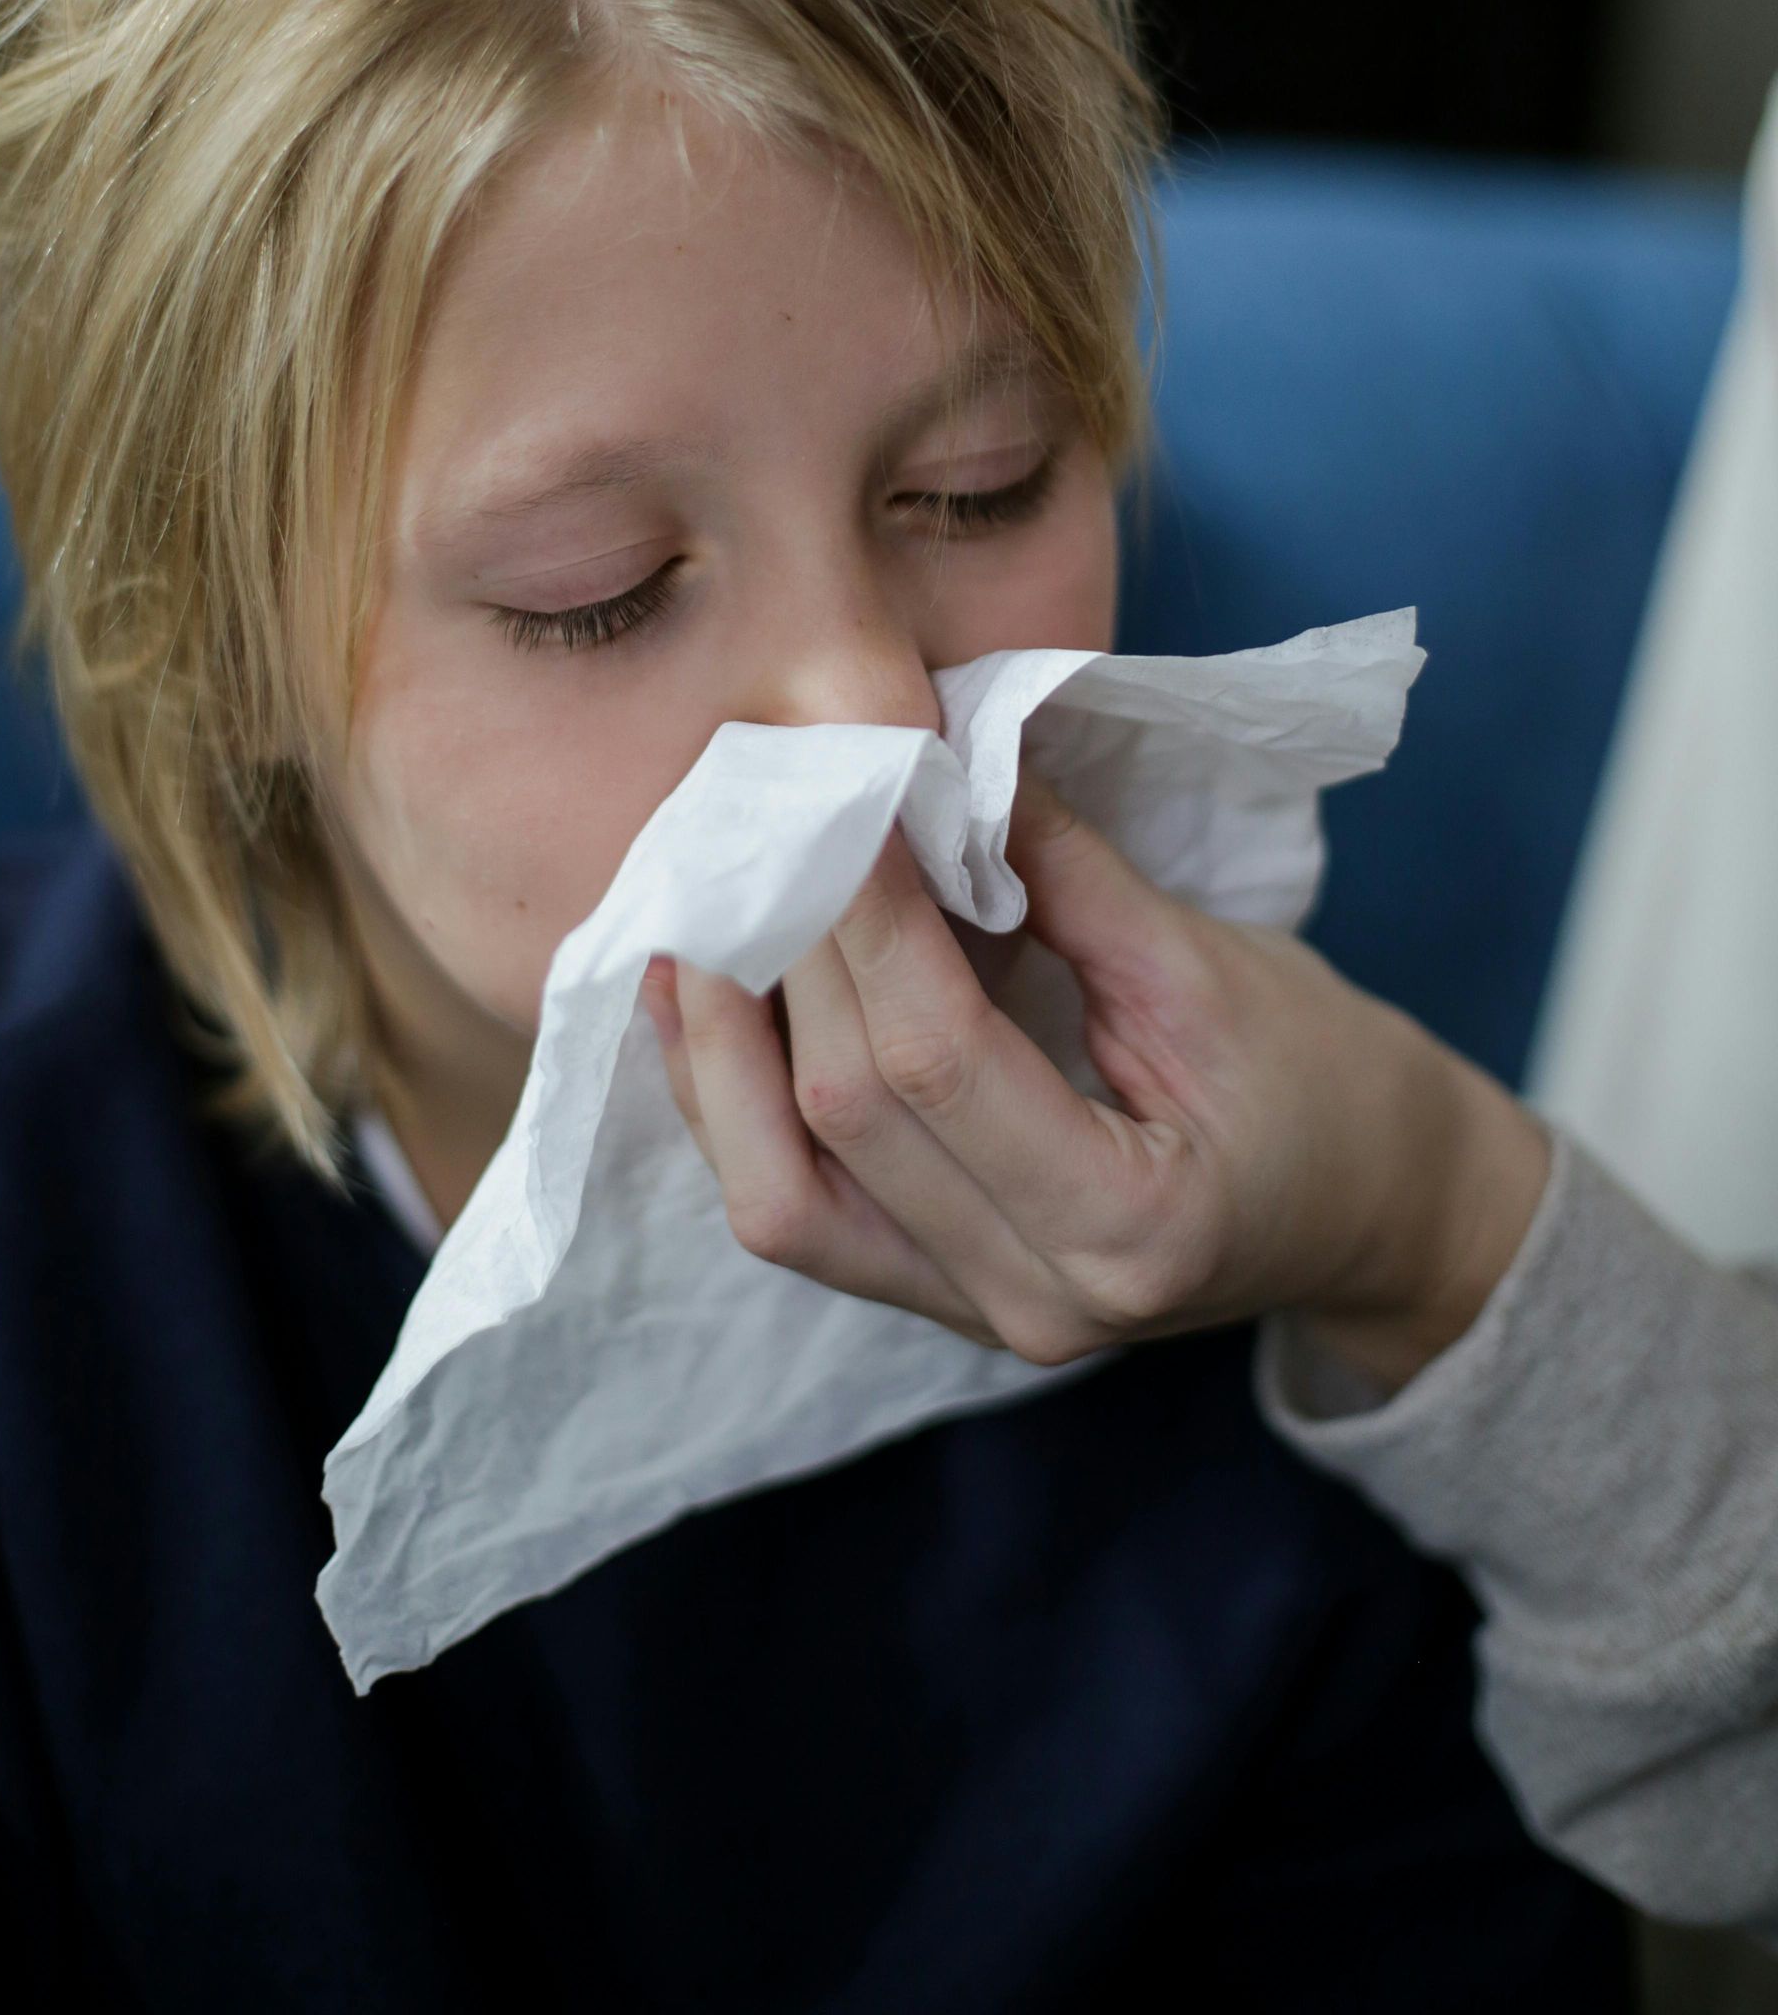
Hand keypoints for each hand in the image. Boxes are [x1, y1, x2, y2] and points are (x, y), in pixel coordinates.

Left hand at [641, 774, 1550, 1391]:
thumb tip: (934, 755)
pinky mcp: (932, 1293)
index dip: (863, 915)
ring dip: (723, 1041)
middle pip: (846, 1117)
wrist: (1372, 1212)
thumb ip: (1062, 876)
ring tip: (700, 903)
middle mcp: (1032, 1300)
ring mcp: (972, 1315)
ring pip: (778, 1192)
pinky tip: (708, 994)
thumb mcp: (1214, 966)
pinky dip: (735, 1099)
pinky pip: (795, 1208)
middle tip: (758, 808)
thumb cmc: (1326, 1082)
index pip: (934, 1062)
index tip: (827, 786)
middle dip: (789, 945)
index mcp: (1128, 1226)